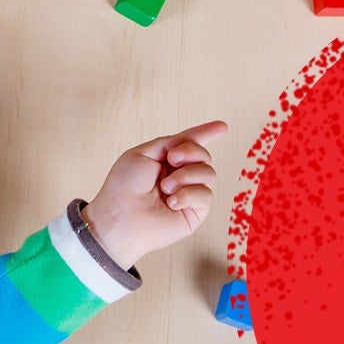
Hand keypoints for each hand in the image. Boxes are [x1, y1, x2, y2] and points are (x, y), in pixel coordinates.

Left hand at [81, 120, 228, 270]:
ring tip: (165, 187)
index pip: (190, 143)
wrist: (120, 216)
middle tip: (171, 160)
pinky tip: (171, 203)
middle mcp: (180, 175)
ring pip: (209, 173)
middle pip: (203, 155)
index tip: (222, 126)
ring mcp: (189, 194)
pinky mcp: (195, 212)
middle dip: (190, 152)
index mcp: (166, 160)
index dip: (206, 133)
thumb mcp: (142, 153)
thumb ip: (169, 143)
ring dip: (185, 176)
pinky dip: (187, 195)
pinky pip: (205, 195)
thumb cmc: (124, 186)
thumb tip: (190, 138)